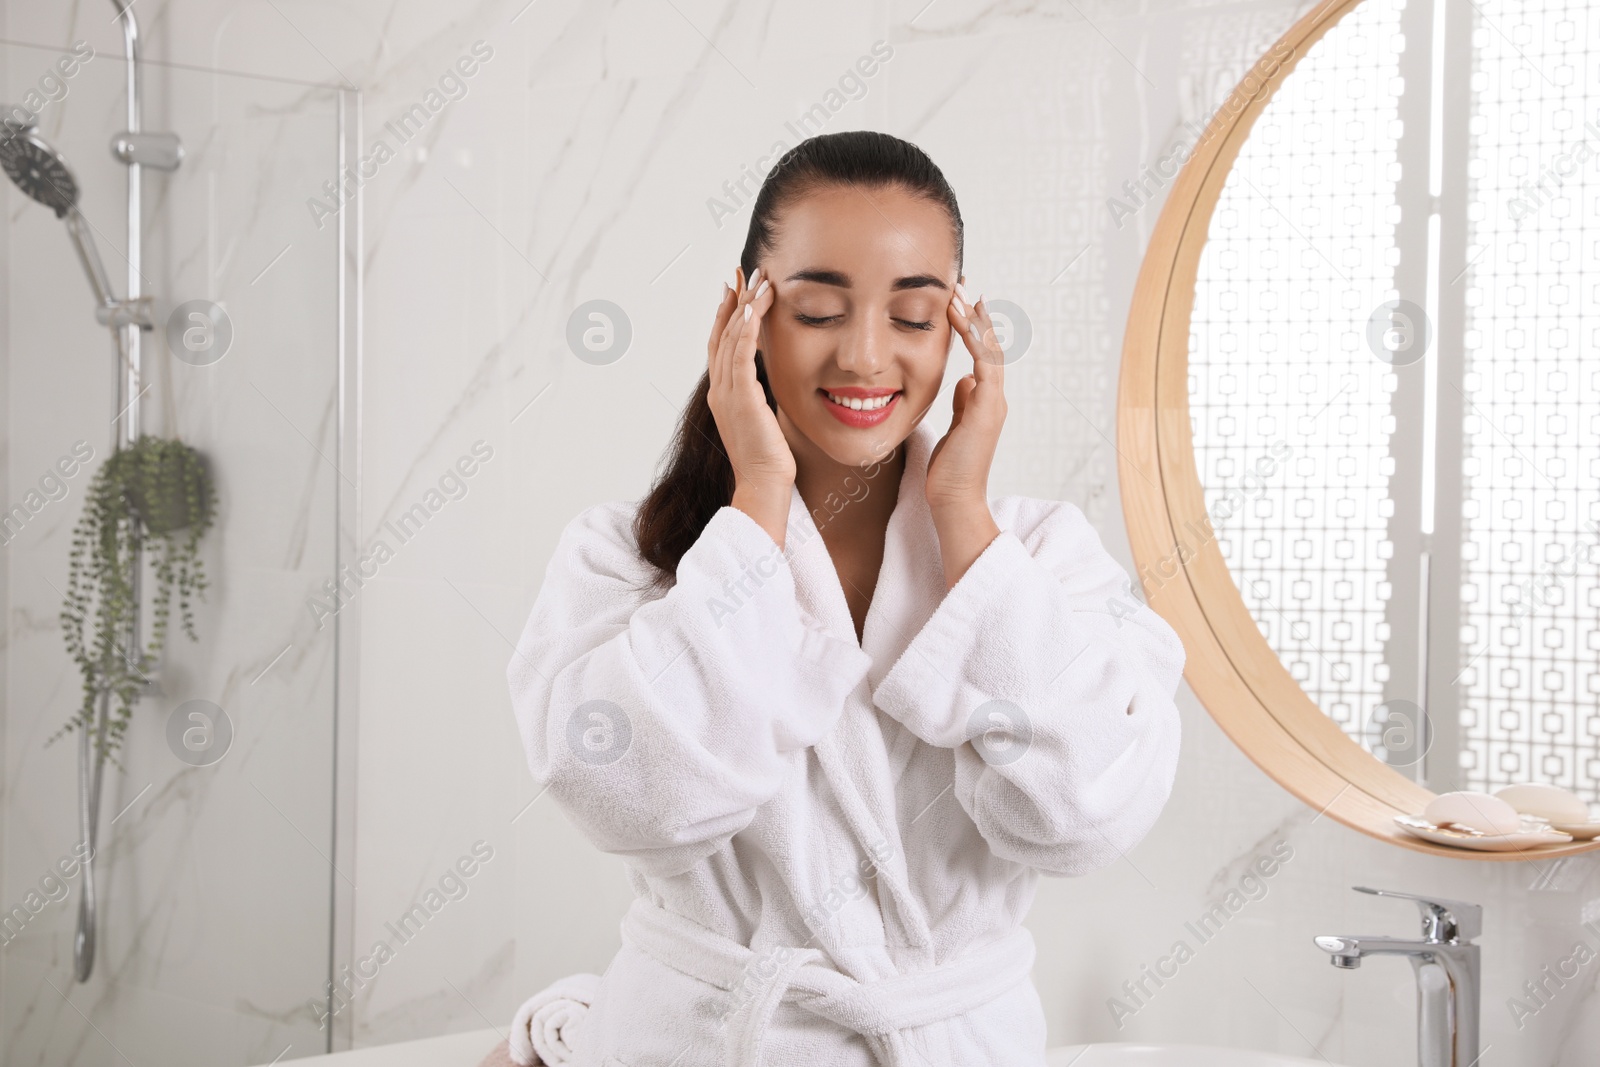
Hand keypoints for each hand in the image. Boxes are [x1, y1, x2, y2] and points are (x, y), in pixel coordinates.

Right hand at [707, 266, 790, 545]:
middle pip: (721, 333)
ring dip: (743, 305)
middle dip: (733, 300)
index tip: (736, 289)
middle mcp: (719, 389)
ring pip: (730, 338)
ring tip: (757, 279)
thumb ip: (762, 397)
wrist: (763, 484)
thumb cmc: (769, 460)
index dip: (727, 314)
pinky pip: (739, 354)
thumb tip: (771, 385)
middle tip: (742, 271)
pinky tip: (752, 307)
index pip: (722, 344)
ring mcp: (726, 393)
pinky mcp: (740, 397)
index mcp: (724, 394)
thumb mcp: (765, 419)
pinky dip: (744, 328)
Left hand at [927, 280, 1004, 586]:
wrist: (953, 500)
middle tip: (960, 282)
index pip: (980, 353)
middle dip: (974, 313)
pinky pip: (984, 364)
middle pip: (988, 344)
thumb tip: (964, 381)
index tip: (958, 299)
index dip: (971, 325)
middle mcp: (993, 396)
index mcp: (984, 399)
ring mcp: (993, 402)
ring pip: (989, 349)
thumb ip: (962, 403)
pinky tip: (961, 319)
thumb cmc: (948, 471)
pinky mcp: (987, 409)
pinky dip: (975, 339)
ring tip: (959, 292)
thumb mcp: (953, 428)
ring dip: (974, 319)